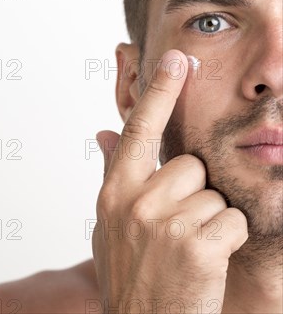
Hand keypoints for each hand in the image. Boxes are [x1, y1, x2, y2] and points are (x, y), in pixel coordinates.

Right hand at [92, 49, 247, 313]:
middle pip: (189, 166)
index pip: (138, 131)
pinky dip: (226, 242)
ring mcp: (163, 223)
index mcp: (113, 193)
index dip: (159, 92)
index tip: (177, 59)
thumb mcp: (110, 223)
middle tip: (175, 229)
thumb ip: (113, 174)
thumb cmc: (130, 274)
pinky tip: (203, 263)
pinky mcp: (196, 245)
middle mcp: (133, 202)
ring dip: (209, 221)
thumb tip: (103, 133)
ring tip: (185, 250)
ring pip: (214, 195)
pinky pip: (231, 221)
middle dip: (192, 194)